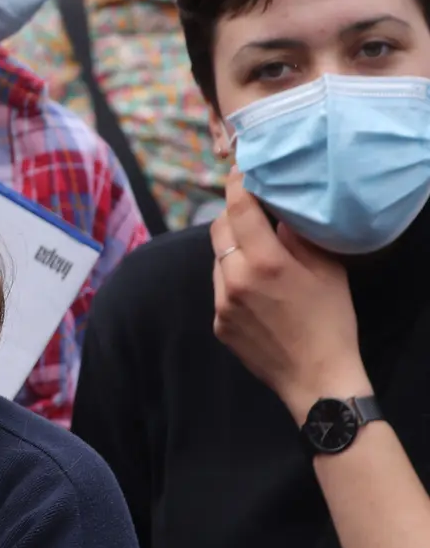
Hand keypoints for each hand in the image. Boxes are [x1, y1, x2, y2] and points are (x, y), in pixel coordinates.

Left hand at [210, 183, 368, 420]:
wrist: (316, 376)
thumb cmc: (330, 320)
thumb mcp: (326, 270)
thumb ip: (297, 237)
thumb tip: (278, 210)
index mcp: (265, 262)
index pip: (239, 209)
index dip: (237, 185)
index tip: (239, 171)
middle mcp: (235, 279)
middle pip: (219, 229)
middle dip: (232, 214)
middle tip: (250, 210)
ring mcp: (221, 303)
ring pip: (217, 259)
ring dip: (231, 249)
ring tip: (257, 253)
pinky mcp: (217, 322)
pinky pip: (219, 287)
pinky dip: (232, 278)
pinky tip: (256, 288)